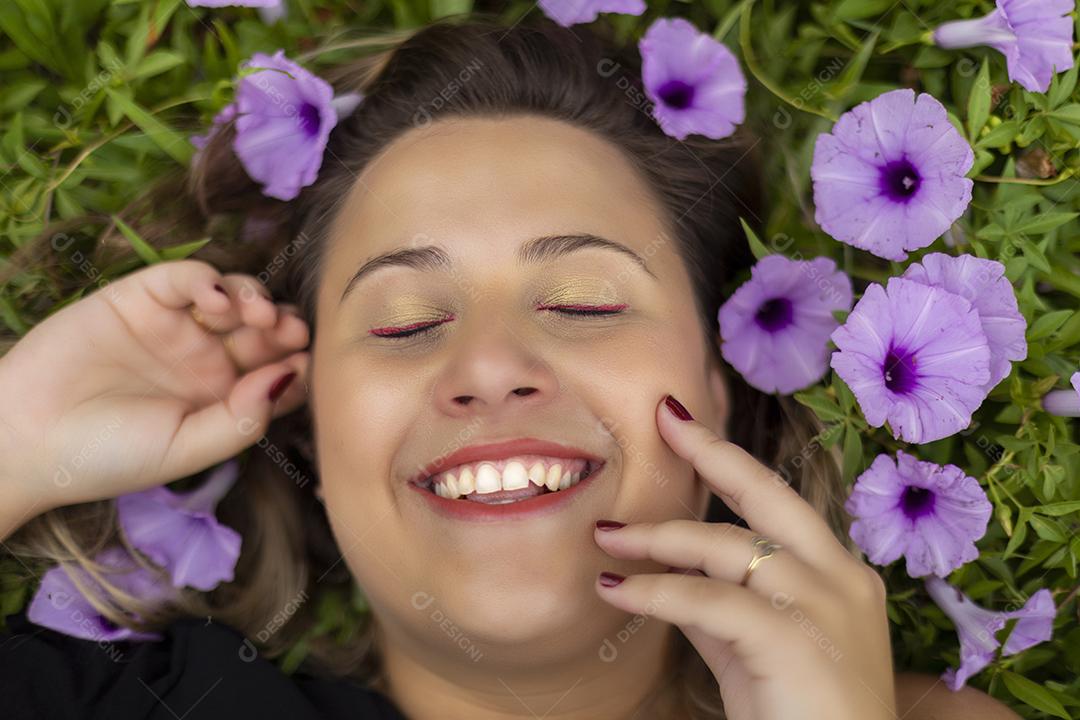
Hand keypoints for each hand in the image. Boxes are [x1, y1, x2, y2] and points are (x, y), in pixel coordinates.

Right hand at [0, 259, 309, 526]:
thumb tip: (290, 377)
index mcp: (222, 398)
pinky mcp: (140, 298)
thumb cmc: (107, 456)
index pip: (277, 372)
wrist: (24, 440)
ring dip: (255, 298)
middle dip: (284, 327)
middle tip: (292, 332)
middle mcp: (205, 358)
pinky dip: (209, 280)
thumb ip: (243, 418)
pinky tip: (218, 300)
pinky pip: (186, 277)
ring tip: (257, 317)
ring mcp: (175, 326)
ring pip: (234, 296)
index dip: (298, 365)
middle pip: (263, 330)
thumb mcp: (187, 450)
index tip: (307, 365)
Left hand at [592, 394, 894, 719]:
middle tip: (662, 420)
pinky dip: (654, 591)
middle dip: (711, 451)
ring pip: (725, 546)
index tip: (684, 425)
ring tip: (608, 539)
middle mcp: (840, 578)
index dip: (728, 461)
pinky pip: (706, 599)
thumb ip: (721, 602)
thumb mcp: (756, 648)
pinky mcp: (792, 638)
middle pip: (767, 493)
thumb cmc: (799, 718)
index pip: (778, 502)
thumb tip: (668, 567)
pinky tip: (616, 590)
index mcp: (840, 575)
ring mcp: (822, 604)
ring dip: (657, 539)